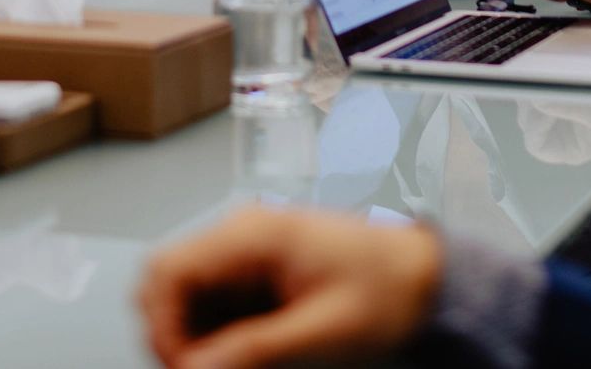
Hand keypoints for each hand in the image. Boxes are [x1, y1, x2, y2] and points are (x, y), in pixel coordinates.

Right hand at [139, 206, 442, 368]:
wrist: (427, 279)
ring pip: (183, 300)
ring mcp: (244, 256)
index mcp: (252, 235)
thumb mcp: (323, 333)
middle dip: (172, 335)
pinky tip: (248, 357)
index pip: (167, 271)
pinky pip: (212, 309)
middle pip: (165, 284)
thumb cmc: (390, 292)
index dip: (163, 327)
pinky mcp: (254, 277)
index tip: (188, 368)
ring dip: (194, 340)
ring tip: (231, 367)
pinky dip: (216, 339)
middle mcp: (239, 237)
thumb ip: (254, 351)